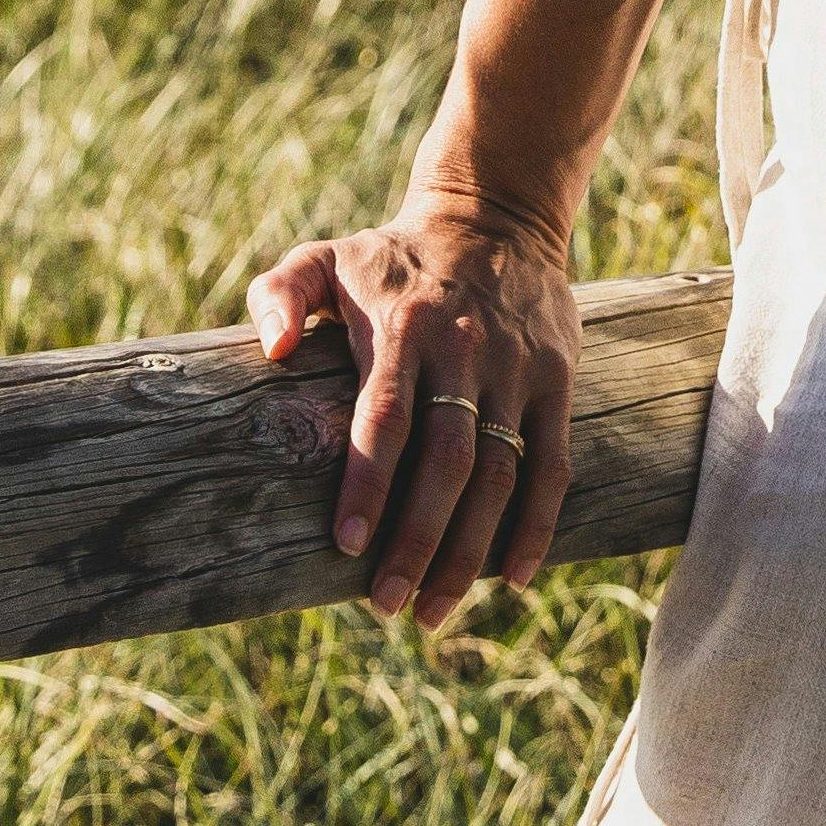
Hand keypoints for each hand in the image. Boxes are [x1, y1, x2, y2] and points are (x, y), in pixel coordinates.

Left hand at [247, 197, 580, 631]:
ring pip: (499, 475)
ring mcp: (516, 371)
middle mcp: (464, 353)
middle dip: (418, 543)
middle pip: (447, 463)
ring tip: (435, 610)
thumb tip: (270, 349)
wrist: (497, 216)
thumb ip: (280, 294)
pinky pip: (552, 465)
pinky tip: (513, 577)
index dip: (368, 486)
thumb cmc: (392, 258)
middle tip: (387, 606)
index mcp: (403, 329)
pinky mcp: (556, 383)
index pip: (385, 420)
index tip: (348, 547)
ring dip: (470, 551)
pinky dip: (536, 526)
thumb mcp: (324, 256)